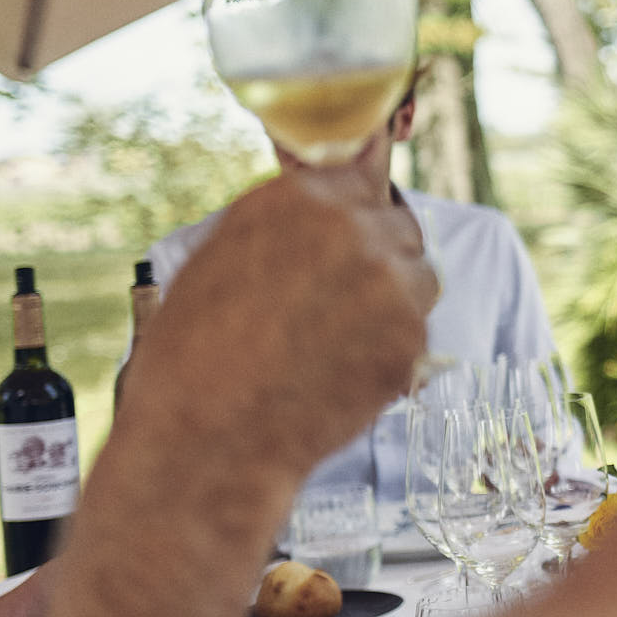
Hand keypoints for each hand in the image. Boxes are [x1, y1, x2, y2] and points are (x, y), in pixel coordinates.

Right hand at [126, 169, 437, 483]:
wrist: (207, 436)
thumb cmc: (194, 354)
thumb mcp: (224, 257)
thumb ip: (285, 224)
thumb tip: (325, 206)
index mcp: (302, 196)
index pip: (361, 180)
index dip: (355, 218)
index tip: (346, 244)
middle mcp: (352, 226)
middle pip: (400, 228)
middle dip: (382, 259)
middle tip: (345, 303)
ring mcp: (388, 280)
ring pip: (422, 277)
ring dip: (397, 302)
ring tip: (343, 341)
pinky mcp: (411, 336)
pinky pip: (420, 331)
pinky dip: (395, 351)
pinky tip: (345, 373)